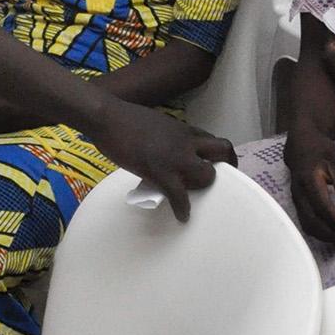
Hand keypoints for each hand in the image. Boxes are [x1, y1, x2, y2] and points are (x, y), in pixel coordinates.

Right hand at [91, 99, 230, 222]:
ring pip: (207, 174)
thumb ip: (168, 138)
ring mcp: (176, 157)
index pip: (213, 141)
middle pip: (222, 151)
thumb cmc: (124, 119)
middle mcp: (186, 141)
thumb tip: (166, 153)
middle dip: (225, 167)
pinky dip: (182, 208)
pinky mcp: (161, 172)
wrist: (108, 117)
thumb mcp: (157, 124)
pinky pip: (179, 194)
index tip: (214, 166)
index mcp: (184, 129)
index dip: (217, 156)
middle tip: (217, 183)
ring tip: (195, 197)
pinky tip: (182, 216)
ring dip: (203, 186)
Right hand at [284, 132, 334, 247]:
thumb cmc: (321, 152)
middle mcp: (299, 194)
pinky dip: (321, 233)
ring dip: (327, 237)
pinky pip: (307, 223)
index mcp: (309, 181)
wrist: (301, 147)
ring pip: (308, 225)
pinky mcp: (299, 206)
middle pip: (313, 221)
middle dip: (332, 235)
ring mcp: (297, 201)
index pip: (321, 206)